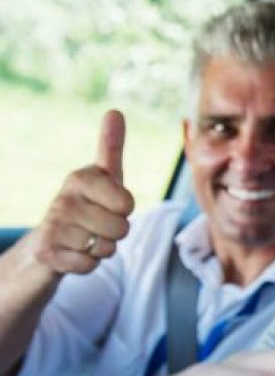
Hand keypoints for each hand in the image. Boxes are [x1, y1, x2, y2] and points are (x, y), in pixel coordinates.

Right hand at [31, 110, 133, 275]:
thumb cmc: (85, 207)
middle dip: (116, 233)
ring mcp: (53, 226)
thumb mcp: (101, 178)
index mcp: (81, 178)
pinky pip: (90, 265)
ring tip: (84, 238)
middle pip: (121, 228)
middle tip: (97, 226)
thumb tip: (114, 111)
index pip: (127, 202)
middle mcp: (63, 198)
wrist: (46, 243)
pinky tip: (73, 254)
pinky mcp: (47, 252)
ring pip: (107, 248)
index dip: (125, 210)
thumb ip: (110, 148)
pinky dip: (88, 264)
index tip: (109, 204)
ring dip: (102, 249)